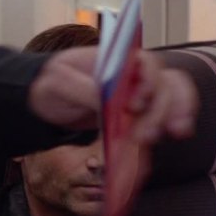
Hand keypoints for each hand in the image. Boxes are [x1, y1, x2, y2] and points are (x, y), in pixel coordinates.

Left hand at [28, 47, 198, 142]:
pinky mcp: (133, 117)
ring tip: (157, 141)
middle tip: (147, 137)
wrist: (44, 98)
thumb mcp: (61, 82)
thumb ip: (85, 89)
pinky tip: (150, 156)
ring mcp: (137, 96)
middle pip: (166, 87)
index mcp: (119, 59)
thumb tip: (107, 101)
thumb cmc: (52, 81)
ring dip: (172, 121)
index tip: (136, 105)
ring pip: (170, 103)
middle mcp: (135, 75)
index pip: (148, 64)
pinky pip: (154, 125)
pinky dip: (156, 139)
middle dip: (163, 111)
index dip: (149, 83)